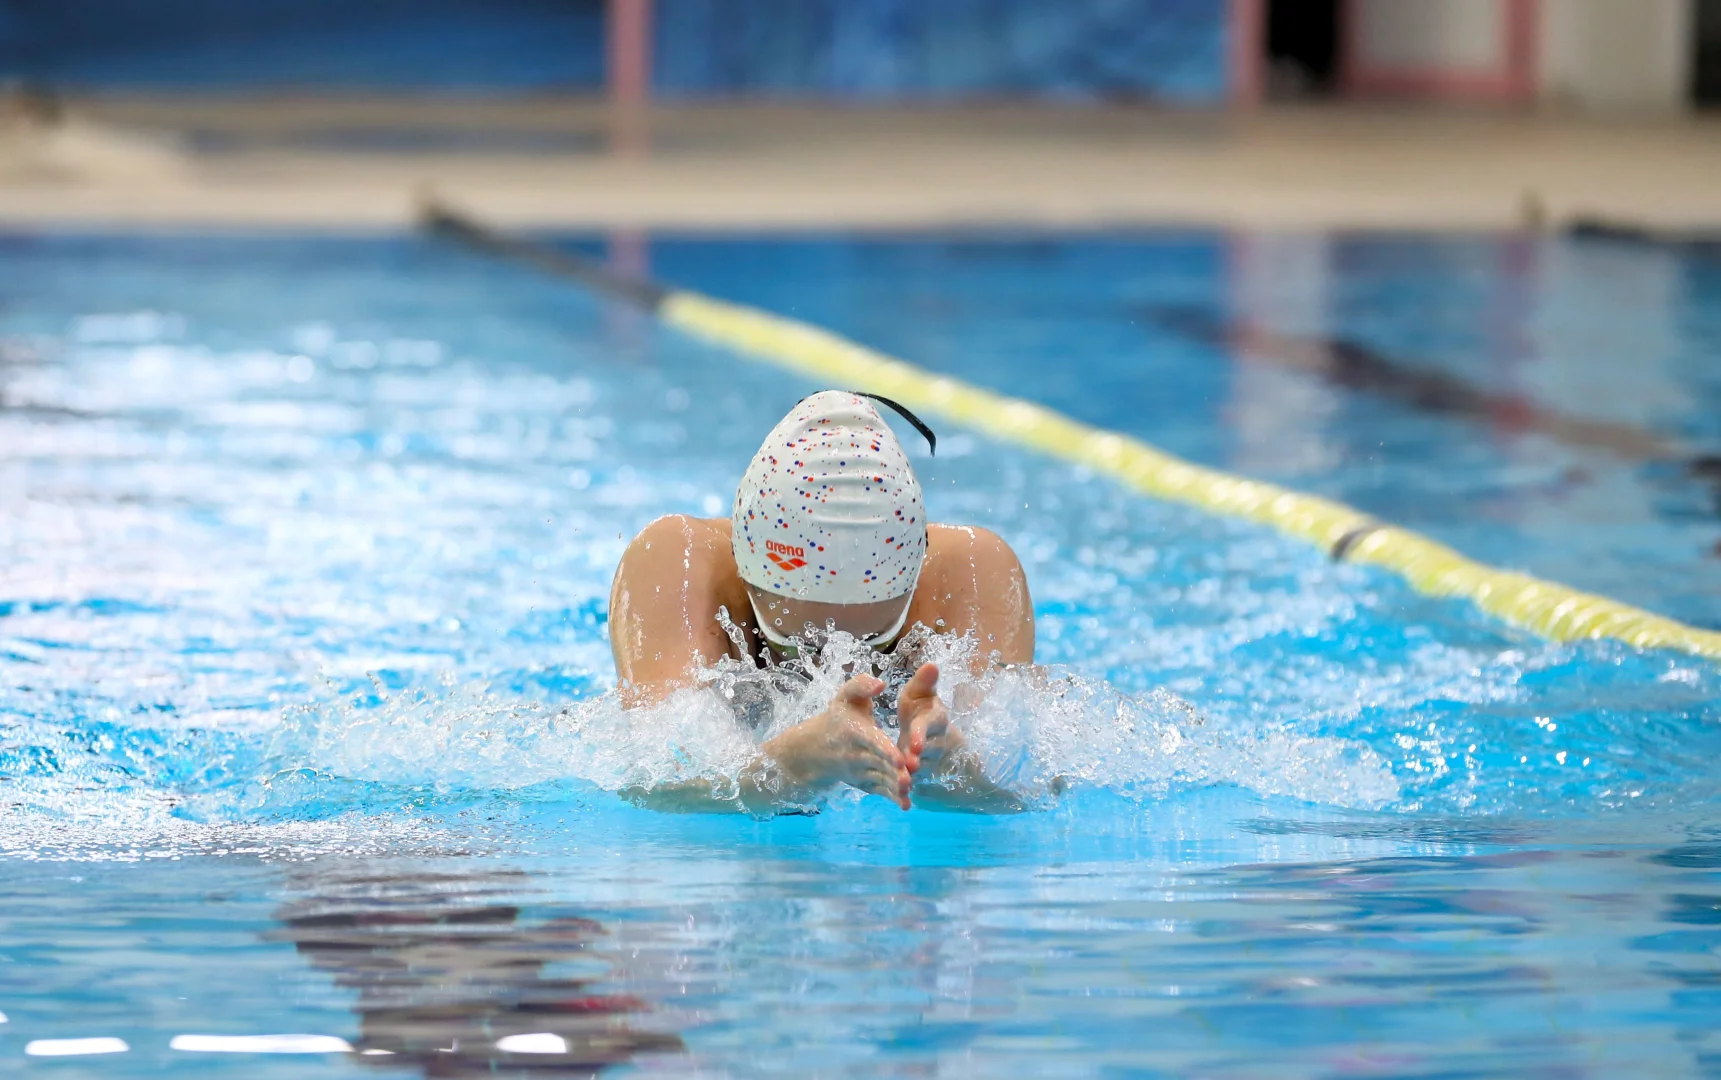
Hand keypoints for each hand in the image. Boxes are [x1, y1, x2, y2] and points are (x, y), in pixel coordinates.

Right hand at [761, 674, 911, 809]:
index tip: (898, 757)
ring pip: (878, 779)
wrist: (814, 749)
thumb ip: (861, 685)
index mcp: (854, 731)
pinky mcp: (863, 783)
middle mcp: (855, 753)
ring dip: (893, 786)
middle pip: (877, 763)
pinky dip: (891, 799)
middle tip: (909, 778)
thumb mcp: (845, 696)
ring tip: (909, 790)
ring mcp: (859, 771)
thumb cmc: (837, 718)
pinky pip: (878, 791)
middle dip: (892, 771)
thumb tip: (880, 683)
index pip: (870, 740)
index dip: (884, 749)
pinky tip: (905, 805)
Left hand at [897, 663, 965, 779]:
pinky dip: (910, 790)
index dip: (923, 733)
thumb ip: (923, 682)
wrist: (922, 733)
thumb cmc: (918, 708)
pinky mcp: (923, 774)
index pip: (932, 724)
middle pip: (930, 749)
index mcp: (935, 718)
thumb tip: (932, 664)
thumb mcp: (918, 693)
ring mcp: (931, 759)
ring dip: (915, 775)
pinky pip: (918, 784)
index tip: (913, 741)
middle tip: (910, 763)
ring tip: (904, 781)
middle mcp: (937, 739)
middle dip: (920, 756)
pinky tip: (902, 800)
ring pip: (924, 768)